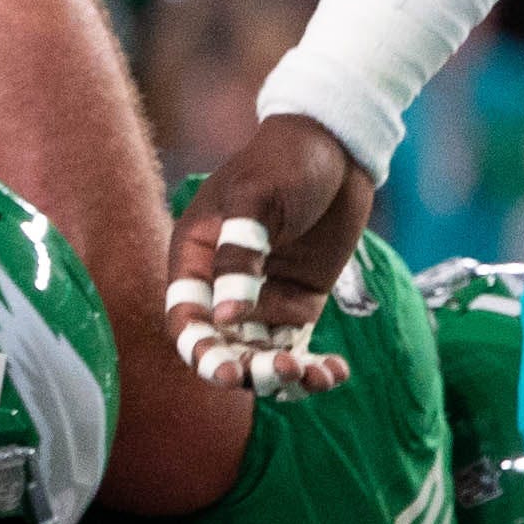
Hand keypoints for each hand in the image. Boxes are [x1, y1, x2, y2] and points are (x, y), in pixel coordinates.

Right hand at [168, 117, 374, 395]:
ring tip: (314, 375)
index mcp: (197, 258)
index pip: (186, 317)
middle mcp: (223, 286)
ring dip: (283, 373)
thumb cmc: (283, 162)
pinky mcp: (299, 302)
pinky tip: (336, 371)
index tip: (226, 372)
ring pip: (262, 354)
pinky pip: (298, 346)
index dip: (200, 349)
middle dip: (246, 368)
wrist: (336, 148)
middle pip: (223, 344)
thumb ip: (239, 256)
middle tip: (279, 374)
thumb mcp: (255, 200)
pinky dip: (315, 365)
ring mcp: (262, 297)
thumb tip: (225, 317)